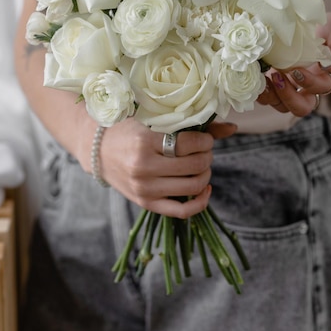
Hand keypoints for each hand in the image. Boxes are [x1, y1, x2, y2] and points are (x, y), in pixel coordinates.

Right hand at [98, 117, 222, 217]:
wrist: (98, 151)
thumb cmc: (127, 129)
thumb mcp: (153, 120)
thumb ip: (191, 124)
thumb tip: (233, 127)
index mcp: (144, 142)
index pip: (189, 144)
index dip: (205, 140)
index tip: (205, 138)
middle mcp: (144, 168)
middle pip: (194, 165)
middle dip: (207, 156)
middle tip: (205, 150)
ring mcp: (145, 189)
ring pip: (193, 186)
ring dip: (205, 173)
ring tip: (201, 164)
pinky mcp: (146, 204)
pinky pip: (183, 211)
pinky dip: (201, 202)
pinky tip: (204, 188)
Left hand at [258, 12, 330, 115]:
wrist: (317, 28)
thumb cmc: (330, 30)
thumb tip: (323, 64)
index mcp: (327, 77)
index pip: (321, 88)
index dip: (309, 82)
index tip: (296, 70)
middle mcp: (309, 89)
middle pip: (301, 108)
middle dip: (287, 96)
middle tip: (277, 76)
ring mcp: (291, 88)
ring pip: (282, 105)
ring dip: (271, 95)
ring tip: (263, 77)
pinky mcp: (276, 83)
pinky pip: (268, 96)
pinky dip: (260, 90)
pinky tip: (255, 74)